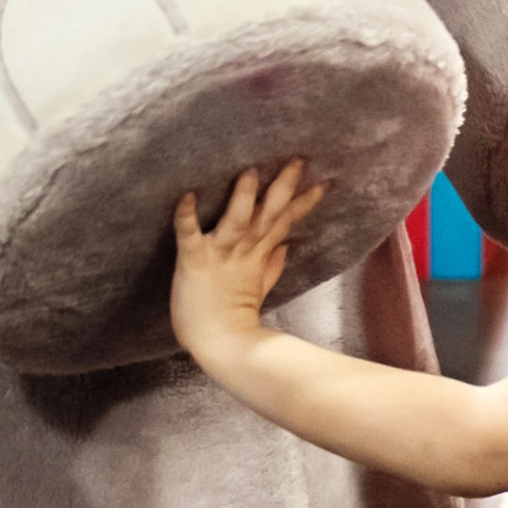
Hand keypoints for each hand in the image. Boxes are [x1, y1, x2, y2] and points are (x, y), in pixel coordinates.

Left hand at [172, 161, 325, 370]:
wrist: (218, 346)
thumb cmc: (233, 320)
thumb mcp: (259, 289)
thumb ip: (272, 266)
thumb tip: (285, 247)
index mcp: (257, 255)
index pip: (284, 223)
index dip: (302, 203)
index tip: (321, 183)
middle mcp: (242, 251)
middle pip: (267, 214)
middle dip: (282, 188)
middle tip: (296, 161)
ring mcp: (219, 255)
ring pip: (236, 221)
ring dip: (243, 198)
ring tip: (250, 174)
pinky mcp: (193, 260)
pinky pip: (188, 234)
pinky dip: (186, 215)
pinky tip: (186, 195)